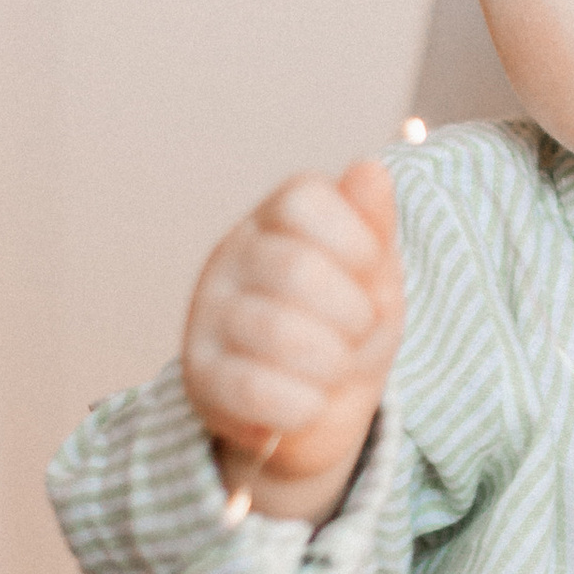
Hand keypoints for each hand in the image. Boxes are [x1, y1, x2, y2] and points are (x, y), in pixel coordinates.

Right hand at [182, 161, 405, 520]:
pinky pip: (253, 389)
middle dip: (354, 314)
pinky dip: (302, 404)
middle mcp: (231, 257)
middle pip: (298, 270)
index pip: (306, 200)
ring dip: (332, 363)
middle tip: (359, 331)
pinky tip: (310, 401)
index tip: (370, 271)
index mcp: (275, 218)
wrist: (319, 404)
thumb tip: (369, 169)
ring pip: (278, 333)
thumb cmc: (346, 321)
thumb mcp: (374, 270)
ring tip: (336, 368)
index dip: (357, 242)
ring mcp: (208, 315)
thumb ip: (373, 221)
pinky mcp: (199, 376)